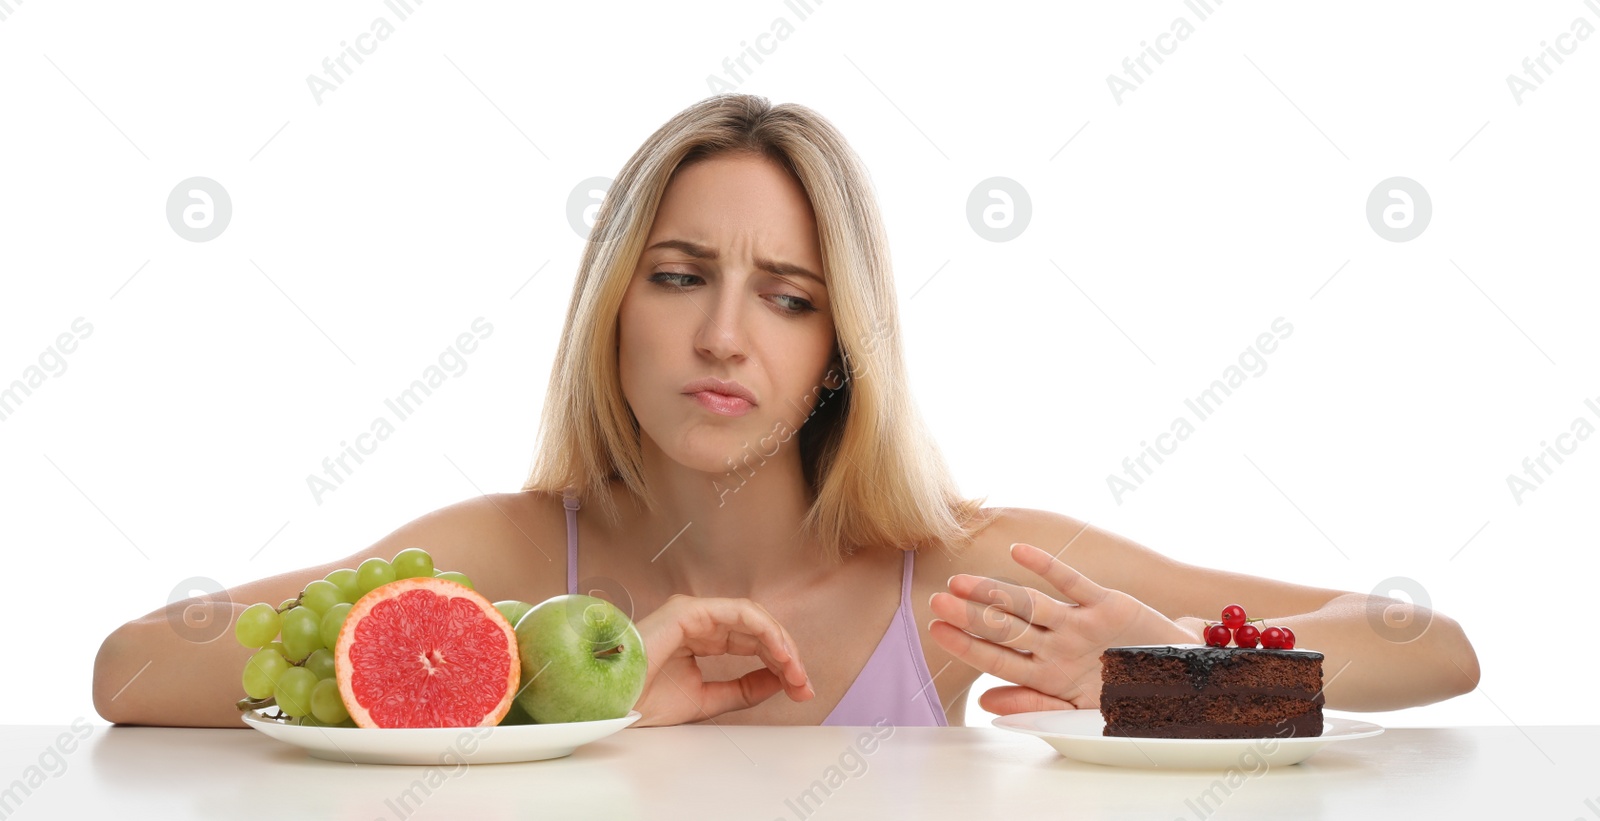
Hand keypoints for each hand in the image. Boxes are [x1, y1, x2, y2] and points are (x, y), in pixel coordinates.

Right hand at [631, 594, 813, 726]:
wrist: (611, 704)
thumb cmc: (644, 700)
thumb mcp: (707, 699)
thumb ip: (742, 689)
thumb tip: (780, 681)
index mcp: (702, 638)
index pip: (753, 643)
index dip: (781, 664)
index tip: (801, 690)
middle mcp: (701, 621)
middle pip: (758, 630)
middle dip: (787, 657)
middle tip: (804, 685)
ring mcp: (695, 612)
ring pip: (753, 618)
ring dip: (780, 644)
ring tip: (795, 671)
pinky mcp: (690, 611)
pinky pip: (739, 613)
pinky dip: (764, 631)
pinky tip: (779, 654)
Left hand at [929, 542, 1198, 715]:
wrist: (1180, 682)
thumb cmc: (1128, 697)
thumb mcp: (1081, 713)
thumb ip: (1035, 707)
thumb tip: (985, 705)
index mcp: (1048, 673)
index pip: (998, 657)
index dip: (967, 645)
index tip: (936, 631)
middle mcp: (1057, 645)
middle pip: (1006, 628)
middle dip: (971, 616)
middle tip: (937, 602)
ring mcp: (1079, 624)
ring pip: (1031, 605)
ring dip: (996, 592)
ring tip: (961, 582)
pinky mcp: (1107, 604)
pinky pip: (1073, 583)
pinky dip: (1048, 567)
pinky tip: (1019, 551)